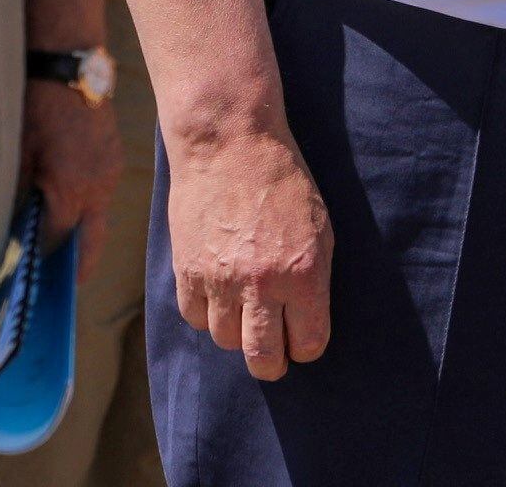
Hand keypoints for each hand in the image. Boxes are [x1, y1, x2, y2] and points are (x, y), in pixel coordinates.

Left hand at [22, 79, 117, 265]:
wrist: (69, 64)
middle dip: (77, 264)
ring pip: (97, 215)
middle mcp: (99, 188)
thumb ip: (22, 196)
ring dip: (81, 230)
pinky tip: (67, 202)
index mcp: (72, 191)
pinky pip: (102, 192)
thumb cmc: (36, 107)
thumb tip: (17, 227)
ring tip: (58, 242)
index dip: (43, 259)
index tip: (31, 276)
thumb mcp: (19, 154)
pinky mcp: (115, 157)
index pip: (59, 241)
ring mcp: (111, 172)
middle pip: (90, 239)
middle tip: (60, 286)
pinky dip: (86, 204)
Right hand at [165, 123, 332, 381]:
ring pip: (226, 340)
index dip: (306, 347)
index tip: (301, 339)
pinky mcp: (187, 269)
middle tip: (273, 354)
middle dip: (272, 363)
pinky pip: (194, 317)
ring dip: (237, 332)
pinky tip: (217, 293)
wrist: (228, 142)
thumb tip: (303, 323)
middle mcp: (261, 282)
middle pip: (262, 358)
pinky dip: (206, 312)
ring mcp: (220, 278)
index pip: (308, 344)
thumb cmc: (282, 181)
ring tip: (243, 309)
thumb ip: (313, 279)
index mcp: (303, 272)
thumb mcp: (319, 227)